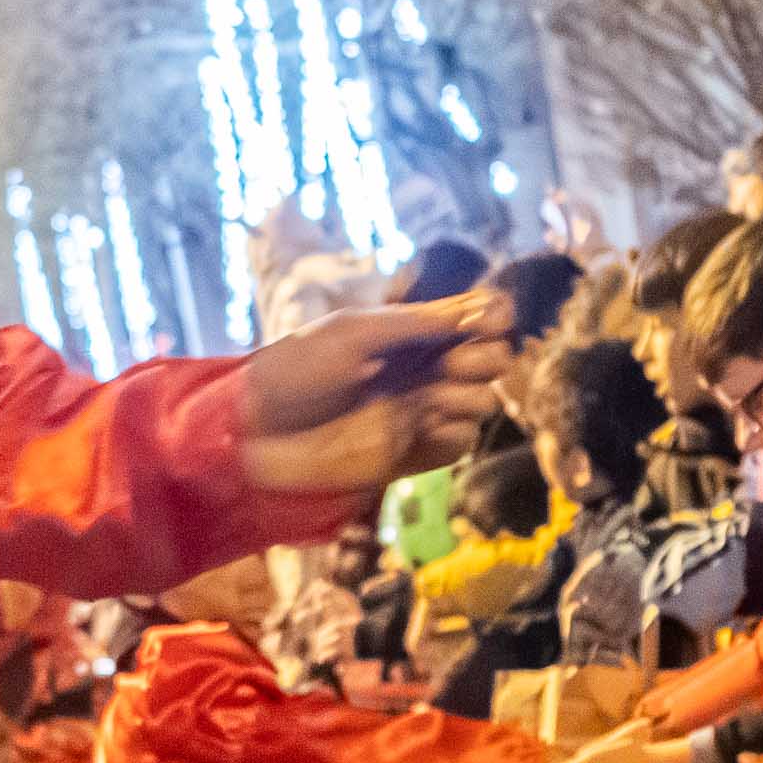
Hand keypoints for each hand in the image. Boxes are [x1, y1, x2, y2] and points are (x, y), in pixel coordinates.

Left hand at [239, 295, 513, 501]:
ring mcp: (425, 408)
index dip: (494, 315)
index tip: (486, 322)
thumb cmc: (299, 370)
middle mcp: (426, 367)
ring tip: (424, 399)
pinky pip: (464, 439)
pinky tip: (419, 427)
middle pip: (496, 356)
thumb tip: (476, 312)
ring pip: (485, 399)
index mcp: (412, 331)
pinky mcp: (419, 449)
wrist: (266, 432)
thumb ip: (415, 323)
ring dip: (465, 395)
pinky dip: (452, 431)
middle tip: (446, 365)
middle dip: (482, 358)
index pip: (479, 315)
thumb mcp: (354, 333)